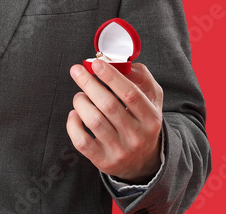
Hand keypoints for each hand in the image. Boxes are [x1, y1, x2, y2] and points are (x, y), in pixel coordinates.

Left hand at [66, 61, 163, 183]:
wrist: (144, 161)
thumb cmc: (143, 121)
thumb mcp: (152, 99)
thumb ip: (141, 77)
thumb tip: (119, 63)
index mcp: (151, 118)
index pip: (130, 94)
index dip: (111, 76)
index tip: (96, 63)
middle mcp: (137, 136)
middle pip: (108, 105)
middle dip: (89, 83)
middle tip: (77, 70)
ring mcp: (120, 150)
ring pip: (94, 121)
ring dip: (81, 102)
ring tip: (80, 95)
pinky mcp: (103, 161)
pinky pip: (81, 141)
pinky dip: (73, 124)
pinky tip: (75, 114)